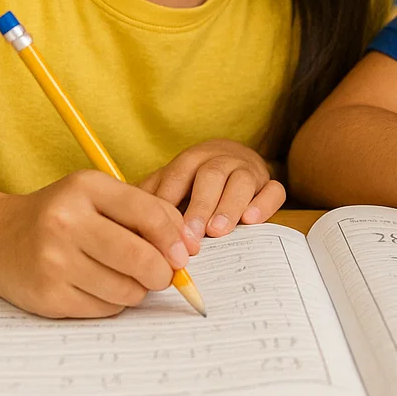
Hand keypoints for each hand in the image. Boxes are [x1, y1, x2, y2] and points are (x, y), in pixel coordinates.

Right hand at [0, 169, 189, 317]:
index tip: (184, 253)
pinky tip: (98, 287)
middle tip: (164, 274)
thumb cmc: (62, 216)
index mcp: (85, 188)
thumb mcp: (99, 197)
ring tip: (124, 277)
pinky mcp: (47, 295)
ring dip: (137, 289)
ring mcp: (53, 261)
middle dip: (163, 272)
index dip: (175, 238)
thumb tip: (188, 248)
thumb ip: (146, 212)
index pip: (149, 214)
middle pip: (140, 258)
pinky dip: (113, 302)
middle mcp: (66, 221)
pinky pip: (105, 309)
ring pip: (126, 289)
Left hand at [139, 139, 285, 240]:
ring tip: (218, 231)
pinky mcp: (269, 184)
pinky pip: (273, 190)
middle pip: (211, 176)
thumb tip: (123, 222)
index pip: (178, 176)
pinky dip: (264, 204)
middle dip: (200, 206)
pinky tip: (251, 220)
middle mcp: (221, 159)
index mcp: (192, 159)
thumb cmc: (194, 183)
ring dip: (229, 206)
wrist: (234, 160)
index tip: (161, 231)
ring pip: (242, 181)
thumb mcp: (170, 185)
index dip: (169, 202)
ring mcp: (247, 170)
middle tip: (191, 236)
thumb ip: (151, 199)